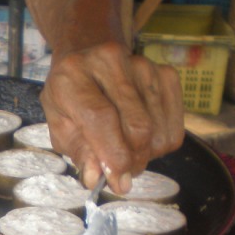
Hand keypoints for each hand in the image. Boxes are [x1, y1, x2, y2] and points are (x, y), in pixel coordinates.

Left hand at [41, 42, 184, 194]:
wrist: (89, 52)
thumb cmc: (71, 95)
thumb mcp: (60, 124)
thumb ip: (78, 151)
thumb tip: (96, 178)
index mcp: (74, 76)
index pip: (102, 118)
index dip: (113, 156)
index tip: (118, 182)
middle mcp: (110, 62)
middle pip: (138, 126)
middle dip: (133, 161)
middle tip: (122, 173)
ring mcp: (143, 65)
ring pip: (158, 130)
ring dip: (146, 154)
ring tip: (128, 151)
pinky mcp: (165, 72)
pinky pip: (174, 126)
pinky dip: (161, 143)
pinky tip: (143, 137)